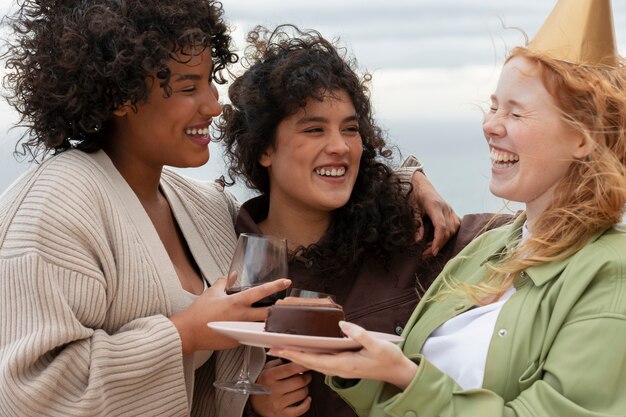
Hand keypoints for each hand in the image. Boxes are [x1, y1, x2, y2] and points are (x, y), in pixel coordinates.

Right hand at [170, 277, 290, 352]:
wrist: (188, 332)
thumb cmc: (198, 312)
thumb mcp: (212, 292)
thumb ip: (225, 282)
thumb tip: (233, 275)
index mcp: (237, 302)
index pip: (261, 292)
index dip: (276, 286)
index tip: (286, 282)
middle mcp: (242, 317)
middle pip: (268, 312)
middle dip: (279, 309)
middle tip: (285, 304)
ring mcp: (241, 330)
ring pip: (262, 325)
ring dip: (267, 320)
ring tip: (272, 315)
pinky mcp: (237, 341)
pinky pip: (250, 334)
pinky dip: (253, 329)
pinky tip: (253, 326)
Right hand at [250, 359, 311, 416]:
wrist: (254, 405)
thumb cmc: (263, 385)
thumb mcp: (267, 369)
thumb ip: (280, 361)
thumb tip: (295, 356)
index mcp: (270, 376)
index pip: (290, 368)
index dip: (302, 365)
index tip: (309, 362)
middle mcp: (274, 390)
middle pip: (300, 381)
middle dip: (307, 376)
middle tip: (306, 375)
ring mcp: (278, 403)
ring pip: (302, 393)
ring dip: (305, 389)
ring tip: (301, 386)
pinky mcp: (282, 414)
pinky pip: (301, 409)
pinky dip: (306, 403)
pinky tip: (306, 399)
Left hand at [269, 321, 416, 389]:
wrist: (397, 371)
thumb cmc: (389, 358)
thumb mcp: (378, 345)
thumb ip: (360, 334)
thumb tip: (342, 325)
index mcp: (345, 364)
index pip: (314, 360)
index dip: (296, 354)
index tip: (281, 349)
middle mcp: (339, 368)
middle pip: (309, 363)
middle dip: (290, 355)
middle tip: (272, 347)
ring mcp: (340, 368)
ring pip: (314, 363)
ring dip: (297, 355)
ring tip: (282, 347)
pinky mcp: (343, 364)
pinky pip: (321, 361)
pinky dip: (309, 355)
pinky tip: (303, 349)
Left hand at [410, 171, 459, 255]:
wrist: (421, 184)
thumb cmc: (414, 194)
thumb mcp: (412, 208)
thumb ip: (416, 224)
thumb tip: (418, 240)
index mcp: (435, 205)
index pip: (441, 226)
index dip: (438, 241)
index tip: (433, 252)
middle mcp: (446, 208)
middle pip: (448, 230)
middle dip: (439, 244)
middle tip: (426, 254)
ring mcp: (450, 209)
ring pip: (454, 229)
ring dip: (444, 240)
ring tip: (431, 248)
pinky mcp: (451, 211)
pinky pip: (455, 225)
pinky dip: (449, 234)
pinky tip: (440, 240)